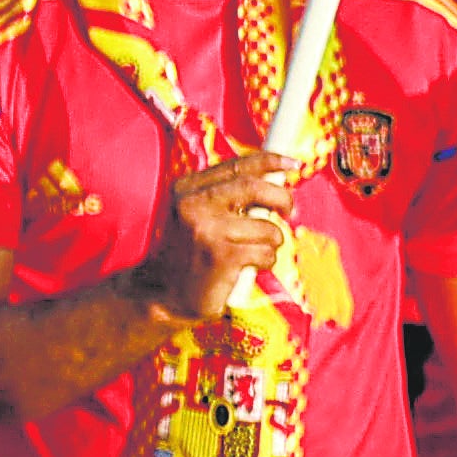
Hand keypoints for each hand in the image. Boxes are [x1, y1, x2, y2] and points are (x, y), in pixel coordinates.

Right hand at [130, 150, 295, 317]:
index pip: (236, 166)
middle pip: (254, 188)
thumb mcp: (195, 214)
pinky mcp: (221, 257)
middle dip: (282, 199)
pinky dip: (266, 262)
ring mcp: (207, 230)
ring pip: (267, 227)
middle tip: (288, 211)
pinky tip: (248, 268)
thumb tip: (272, 180)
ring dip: (271, 243)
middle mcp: (192, 204)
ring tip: (253, 252)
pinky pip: (266, 253)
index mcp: (187, 189)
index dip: (270, 161)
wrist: (163, 294)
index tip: (293, 164)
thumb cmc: (187, 255)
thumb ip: (223, 195)